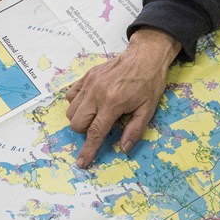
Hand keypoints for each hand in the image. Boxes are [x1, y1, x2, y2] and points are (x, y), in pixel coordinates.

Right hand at [66, 28, 180, 168]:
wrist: (145, 56)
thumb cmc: (149, 83)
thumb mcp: (148, 109)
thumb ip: (135, 130)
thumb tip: (123, 149)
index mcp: (113, 103)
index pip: (95, 132)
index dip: (87, 150)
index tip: (81, 163)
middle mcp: (97, 94)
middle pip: (77, 123)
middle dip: (85, 132)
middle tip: (100, 126)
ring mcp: (90, 83)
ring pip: (71, 110)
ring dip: (80, 119)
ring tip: (95, 115)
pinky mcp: (87, 76)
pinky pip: (71, 95)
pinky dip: (76, 103)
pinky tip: (89, 103)